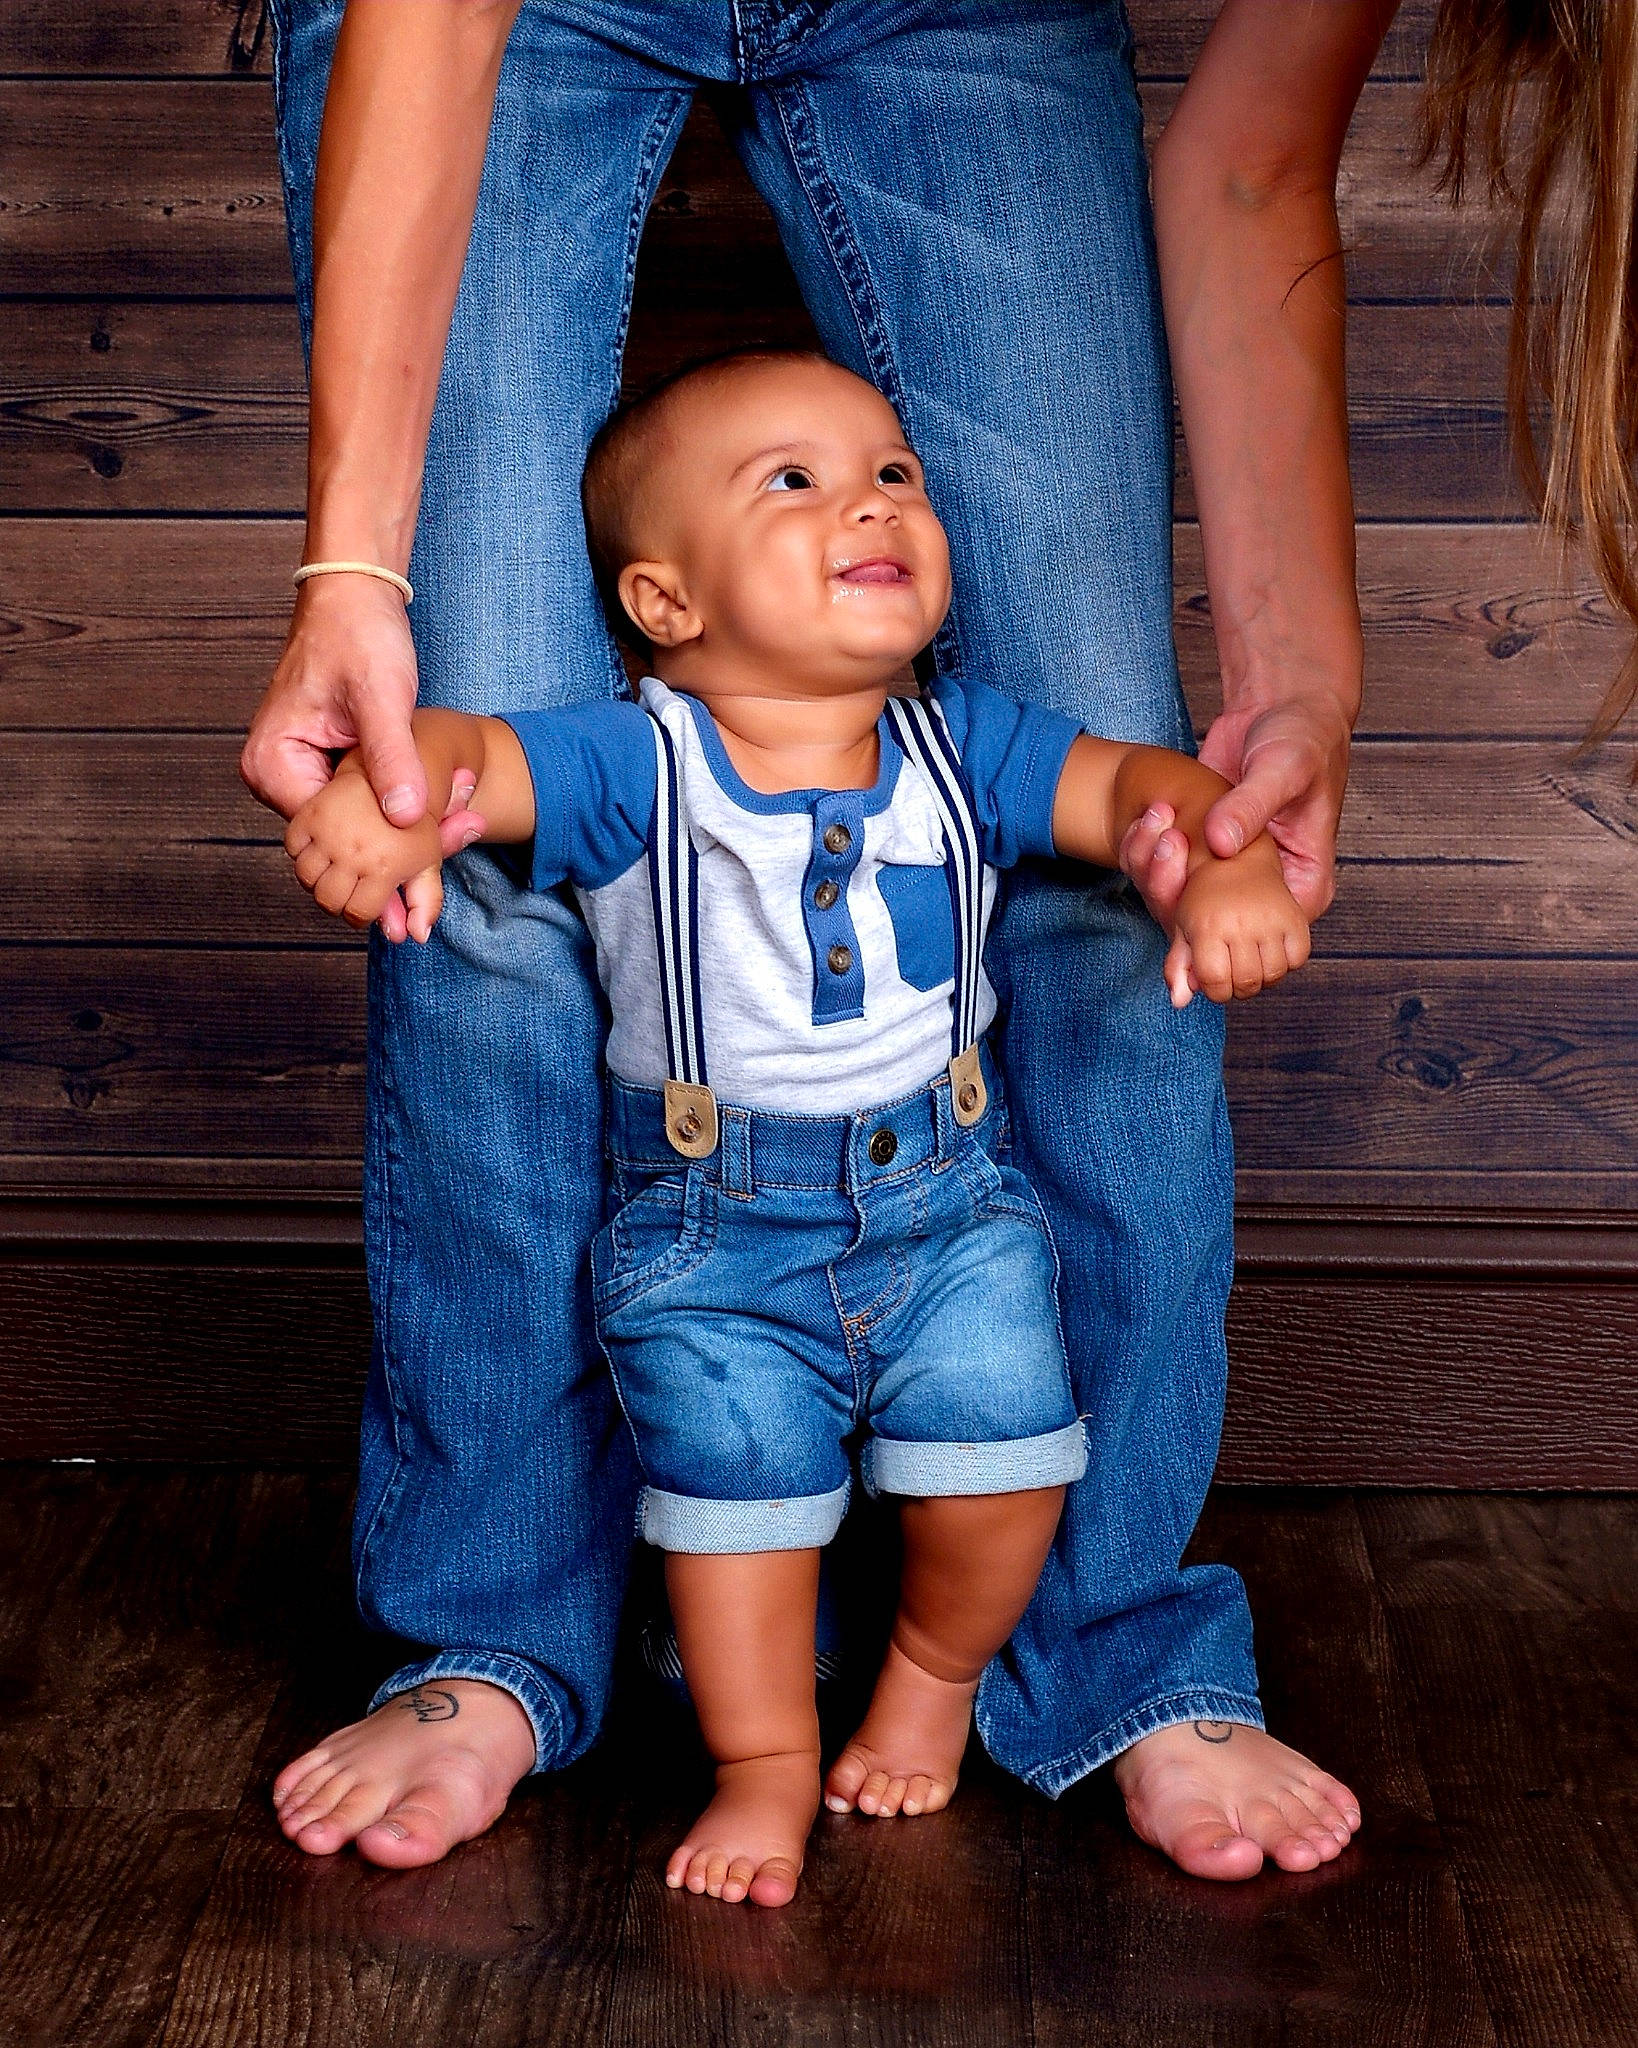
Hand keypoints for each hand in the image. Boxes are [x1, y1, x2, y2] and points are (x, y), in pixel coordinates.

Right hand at [241, 575, 484, 936]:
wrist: (357, 596)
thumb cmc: (359, 635)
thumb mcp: (381, 697)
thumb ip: (392, 758)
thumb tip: (405, 818)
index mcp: (273, 767)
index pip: (324, 841)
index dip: (373, 869)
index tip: (413, 899)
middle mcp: (279, 778)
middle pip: (336, 847)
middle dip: (385, 873)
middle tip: (423, 918)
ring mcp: (303, 775)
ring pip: (353, 834)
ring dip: (396, 852)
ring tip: (432, 892)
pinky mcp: (329, 769)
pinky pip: (362, 810)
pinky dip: (396, 822)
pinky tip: (435, 841)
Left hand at [1119, 694, 1351, 928]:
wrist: (1278, 706)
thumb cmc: (1302, 738)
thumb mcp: (1282, 770)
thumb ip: (1251, 807)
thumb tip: (1219, 842)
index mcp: (1304, 882)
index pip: (1267, 938)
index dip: (1226, 937)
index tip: (1192, 909)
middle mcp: (1267, 887)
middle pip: (1220, 931)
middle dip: (1181, 909)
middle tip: (1162, 866)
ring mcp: (1231, 873)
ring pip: (1188, 906)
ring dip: (1159, 880)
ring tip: (1157, 833)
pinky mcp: (1202, 853)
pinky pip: (1172, 875)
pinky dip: (1150, 860)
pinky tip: (1144, 826)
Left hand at [1164, 845, 1310, 1007]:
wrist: (1281, 794)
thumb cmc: (1211, 852)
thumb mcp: (1178, 902)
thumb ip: (1180, 953)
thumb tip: (1178, 1000)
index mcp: (1212, 919)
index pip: (1213, 981)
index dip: (1208, 983)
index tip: (1205, 966)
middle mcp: (1249, 920)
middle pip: (1245, 984)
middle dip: (1232, 982)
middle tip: (1224, 961)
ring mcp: (1283, 914)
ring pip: (1273, 976)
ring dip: (1258, 971)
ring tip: (1243, 950)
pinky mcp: (1309, 905)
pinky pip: (1297, 955)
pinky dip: (1283, 957)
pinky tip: (1266, 940)